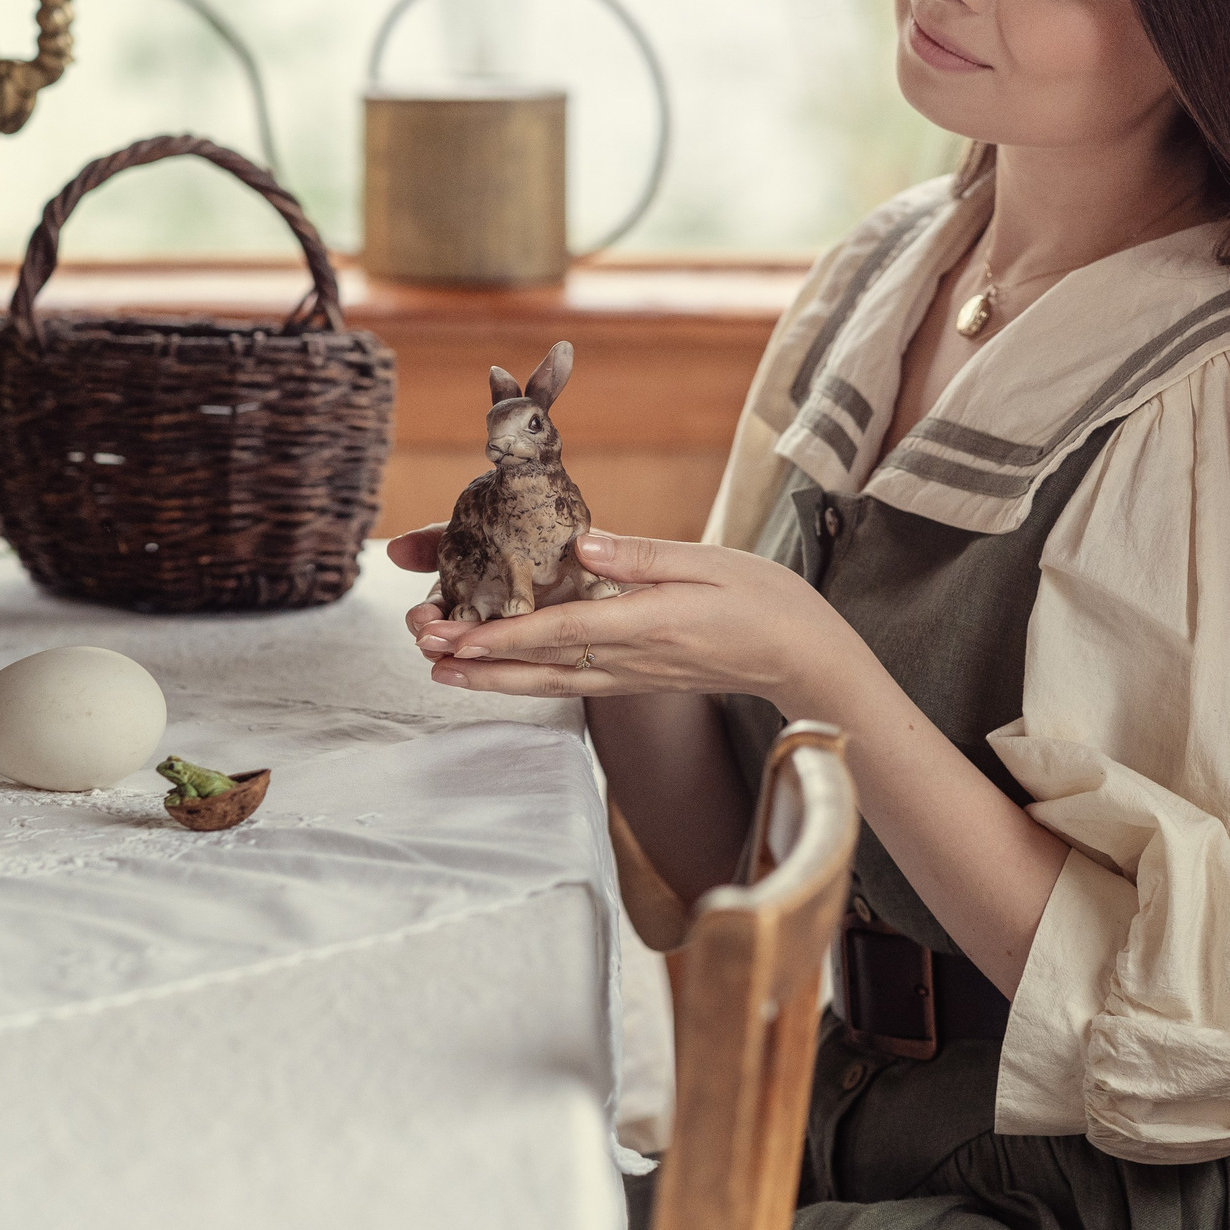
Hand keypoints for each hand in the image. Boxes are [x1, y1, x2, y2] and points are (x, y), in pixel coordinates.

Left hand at [402, 531, 884, 717]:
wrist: (804, 659)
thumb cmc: (767, 602)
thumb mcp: (711, 563)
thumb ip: (643, 556)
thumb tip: (584, 545)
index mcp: (649, 625)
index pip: (564, 633)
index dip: (506, 635)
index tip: (460, 635)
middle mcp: (632, 661)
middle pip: (541, 665)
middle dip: (480, 660)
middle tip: (426, 651)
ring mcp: (633, 677)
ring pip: (549, 682)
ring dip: (492, 676)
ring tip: (440, 668)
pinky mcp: (637, 680)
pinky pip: (571, 684)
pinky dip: (527, 679)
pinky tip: (498, 674)